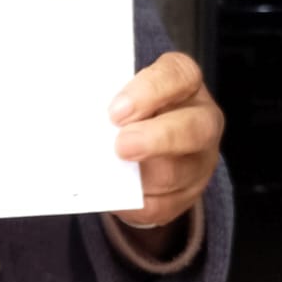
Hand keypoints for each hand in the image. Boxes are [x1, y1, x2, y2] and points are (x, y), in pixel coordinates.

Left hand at [107, 52, 223, 235]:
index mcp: (184, 82)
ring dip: (140, 176)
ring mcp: (199, 159)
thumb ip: (110, 100)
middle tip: (121, 146)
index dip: (149, 92)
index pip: (179, 76)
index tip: (116, 111)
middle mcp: (201, 118)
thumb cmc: (130, 107)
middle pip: (194, 129)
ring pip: (176, 173)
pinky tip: (112, 194)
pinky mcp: (187, 193)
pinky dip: (133, 204)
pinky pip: (162, 205)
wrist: (141, 143)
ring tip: (108, 172)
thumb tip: (80, 117)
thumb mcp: (123, 91)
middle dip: (157, 138)